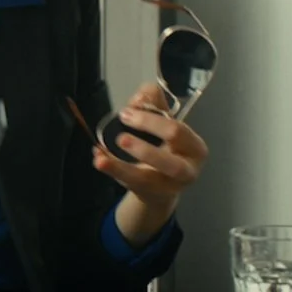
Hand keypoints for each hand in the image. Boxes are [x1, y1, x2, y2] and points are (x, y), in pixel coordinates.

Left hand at [94, 82, 208, 212]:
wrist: (161, 187)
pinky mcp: (149, 194)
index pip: (177, 131)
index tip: (127, 111)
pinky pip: (129, 183)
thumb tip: (140, 96)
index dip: (152, 120)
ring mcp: (168, 186)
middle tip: (121, 131)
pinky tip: (99, 160)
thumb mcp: (161, 123)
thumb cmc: (164, 149)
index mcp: (193, 146)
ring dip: (123, 166)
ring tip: (103, 155)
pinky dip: (112, 170)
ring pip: (148, 178)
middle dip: (145, 141)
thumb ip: (152, 103)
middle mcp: (187, 168)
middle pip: (171, 157)